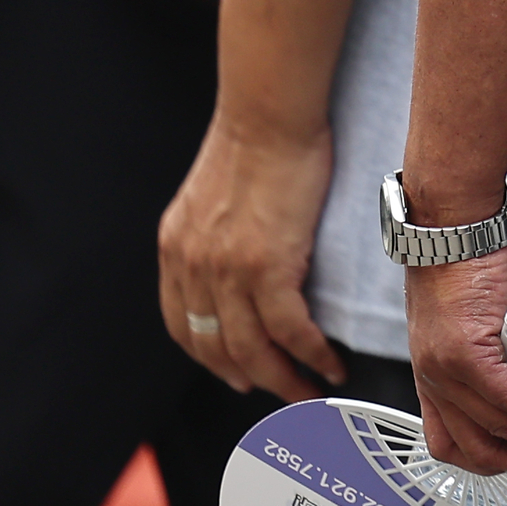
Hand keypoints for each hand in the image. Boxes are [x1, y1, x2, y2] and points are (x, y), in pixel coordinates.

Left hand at [159, 115, 343, 400]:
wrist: (269, 113)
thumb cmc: (257, 137)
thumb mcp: (213, 192)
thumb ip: (215, 231)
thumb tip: (240, 255)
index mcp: (176, 248)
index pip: (182, 323)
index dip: (209, 355)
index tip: (233, 371)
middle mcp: (193, 266)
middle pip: (216, 347)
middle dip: (249, 378)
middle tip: (279, 391)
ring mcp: (226, 272)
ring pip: (251, 350)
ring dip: (282, 380)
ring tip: (308, 392)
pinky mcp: (266, 268)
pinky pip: (289, 331)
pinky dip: (310, 355)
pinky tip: (329, 363)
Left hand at [405, 229, 506, 474]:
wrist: (455, 222)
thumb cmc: (468, 257)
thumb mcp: (481, 318)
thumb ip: (503, 346)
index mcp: (433, 377)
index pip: (453, 444)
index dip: (501, 458)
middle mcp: (432, 380)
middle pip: (480, 449)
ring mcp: (442, 369)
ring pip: (498, 428)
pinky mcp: (462, 352)